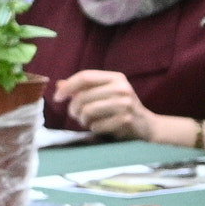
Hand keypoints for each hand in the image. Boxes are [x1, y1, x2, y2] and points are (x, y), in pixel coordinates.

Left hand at [54, 69, 194, 144]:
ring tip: (87, 121)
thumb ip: (84, 88)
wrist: (147, 126)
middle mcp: (122, 88)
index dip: (68, 87)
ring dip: (83, 120)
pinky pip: (96, 126)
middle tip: (75, 115)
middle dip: (73, 109)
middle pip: (83, 96)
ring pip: (87, 111)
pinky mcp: (125, 120)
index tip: (57, 97)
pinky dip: (94, 129)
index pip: (85, 77)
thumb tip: (59, 84)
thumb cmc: (121, 108)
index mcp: (116, 77)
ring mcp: (125, 104)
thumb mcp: (105, 93)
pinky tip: (101, 127)